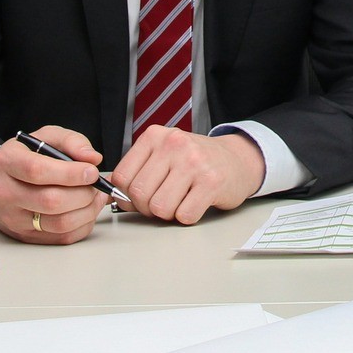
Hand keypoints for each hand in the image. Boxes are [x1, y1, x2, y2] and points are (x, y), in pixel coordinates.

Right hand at [0, 125, 109, 244]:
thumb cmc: (24, 158)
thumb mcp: (44, 138)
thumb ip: (71, 141)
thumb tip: (92, 158)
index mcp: (6, 163)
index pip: (37, 171)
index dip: (70, 173)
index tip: (91, 171)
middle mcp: (4, 193)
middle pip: (51, 201)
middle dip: (83, 193)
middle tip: (95, 184)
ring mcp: (13, 219)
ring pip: (59, 223)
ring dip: (87, 211)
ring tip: (95, 197)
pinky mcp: (26, 236)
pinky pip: (62, 237)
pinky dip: (83, 225)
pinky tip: (87, 210)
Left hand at [113, 128, 265, 224]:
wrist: (236, 159)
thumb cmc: (195, 162)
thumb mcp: (163, 155)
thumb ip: (139, 172)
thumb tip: (116, 199)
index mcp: (155, 136)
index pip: (121, 177)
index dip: (127, 196)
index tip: (140, 197)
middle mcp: (174, 144)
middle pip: (139, 194)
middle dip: (148, 208)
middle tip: (163, 202)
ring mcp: (194, 162)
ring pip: (160, 208)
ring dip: (168, 214)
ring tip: (180, 201)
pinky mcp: (212, 181)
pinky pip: (184, 215)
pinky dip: (187, 217)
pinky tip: (196, 202)